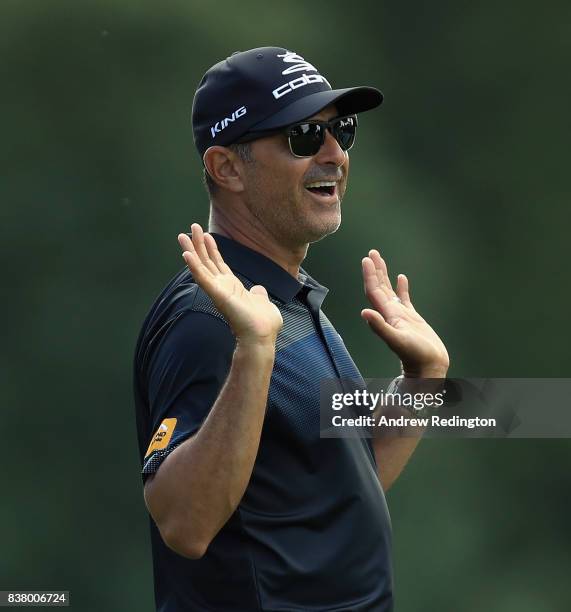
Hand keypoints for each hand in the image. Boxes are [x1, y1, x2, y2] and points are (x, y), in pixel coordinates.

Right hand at [178, 224, 282, 345]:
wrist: (262, 336)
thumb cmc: (263, 324)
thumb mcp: (262, 301)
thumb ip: (258, 294)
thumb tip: (259, 290)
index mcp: (232, 287)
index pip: (219, 264)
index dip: (212, 249)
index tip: (206, 235)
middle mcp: (222, 287)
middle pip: (207, 261)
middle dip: (199, 244)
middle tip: (191, 228)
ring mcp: (218, 291)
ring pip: (201, 267)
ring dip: (191, 251)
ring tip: (183, 235)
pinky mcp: (217, 295)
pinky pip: (203, 278)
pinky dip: (194, 266)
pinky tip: (186, 254)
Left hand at [361, 250, 448, 377]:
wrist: (428, 367)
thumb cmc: (415, 356)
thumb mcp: (396, 340)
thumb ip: (379, 327)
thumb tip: (364, 312)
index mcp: (386, 315)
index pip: (374, 291)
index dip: (369, 275)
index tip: (366, 260)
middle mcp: (390, 313)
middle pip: (379, 287)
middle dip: (375, 270)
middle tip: (372, 253)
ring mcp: (400, 315)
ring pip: (390, 290)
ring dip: (384, 275)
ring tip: (380, 259)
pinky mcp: (412, 318)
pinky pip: (405, 298)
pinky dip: (402, 287)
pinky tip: (402, 277)